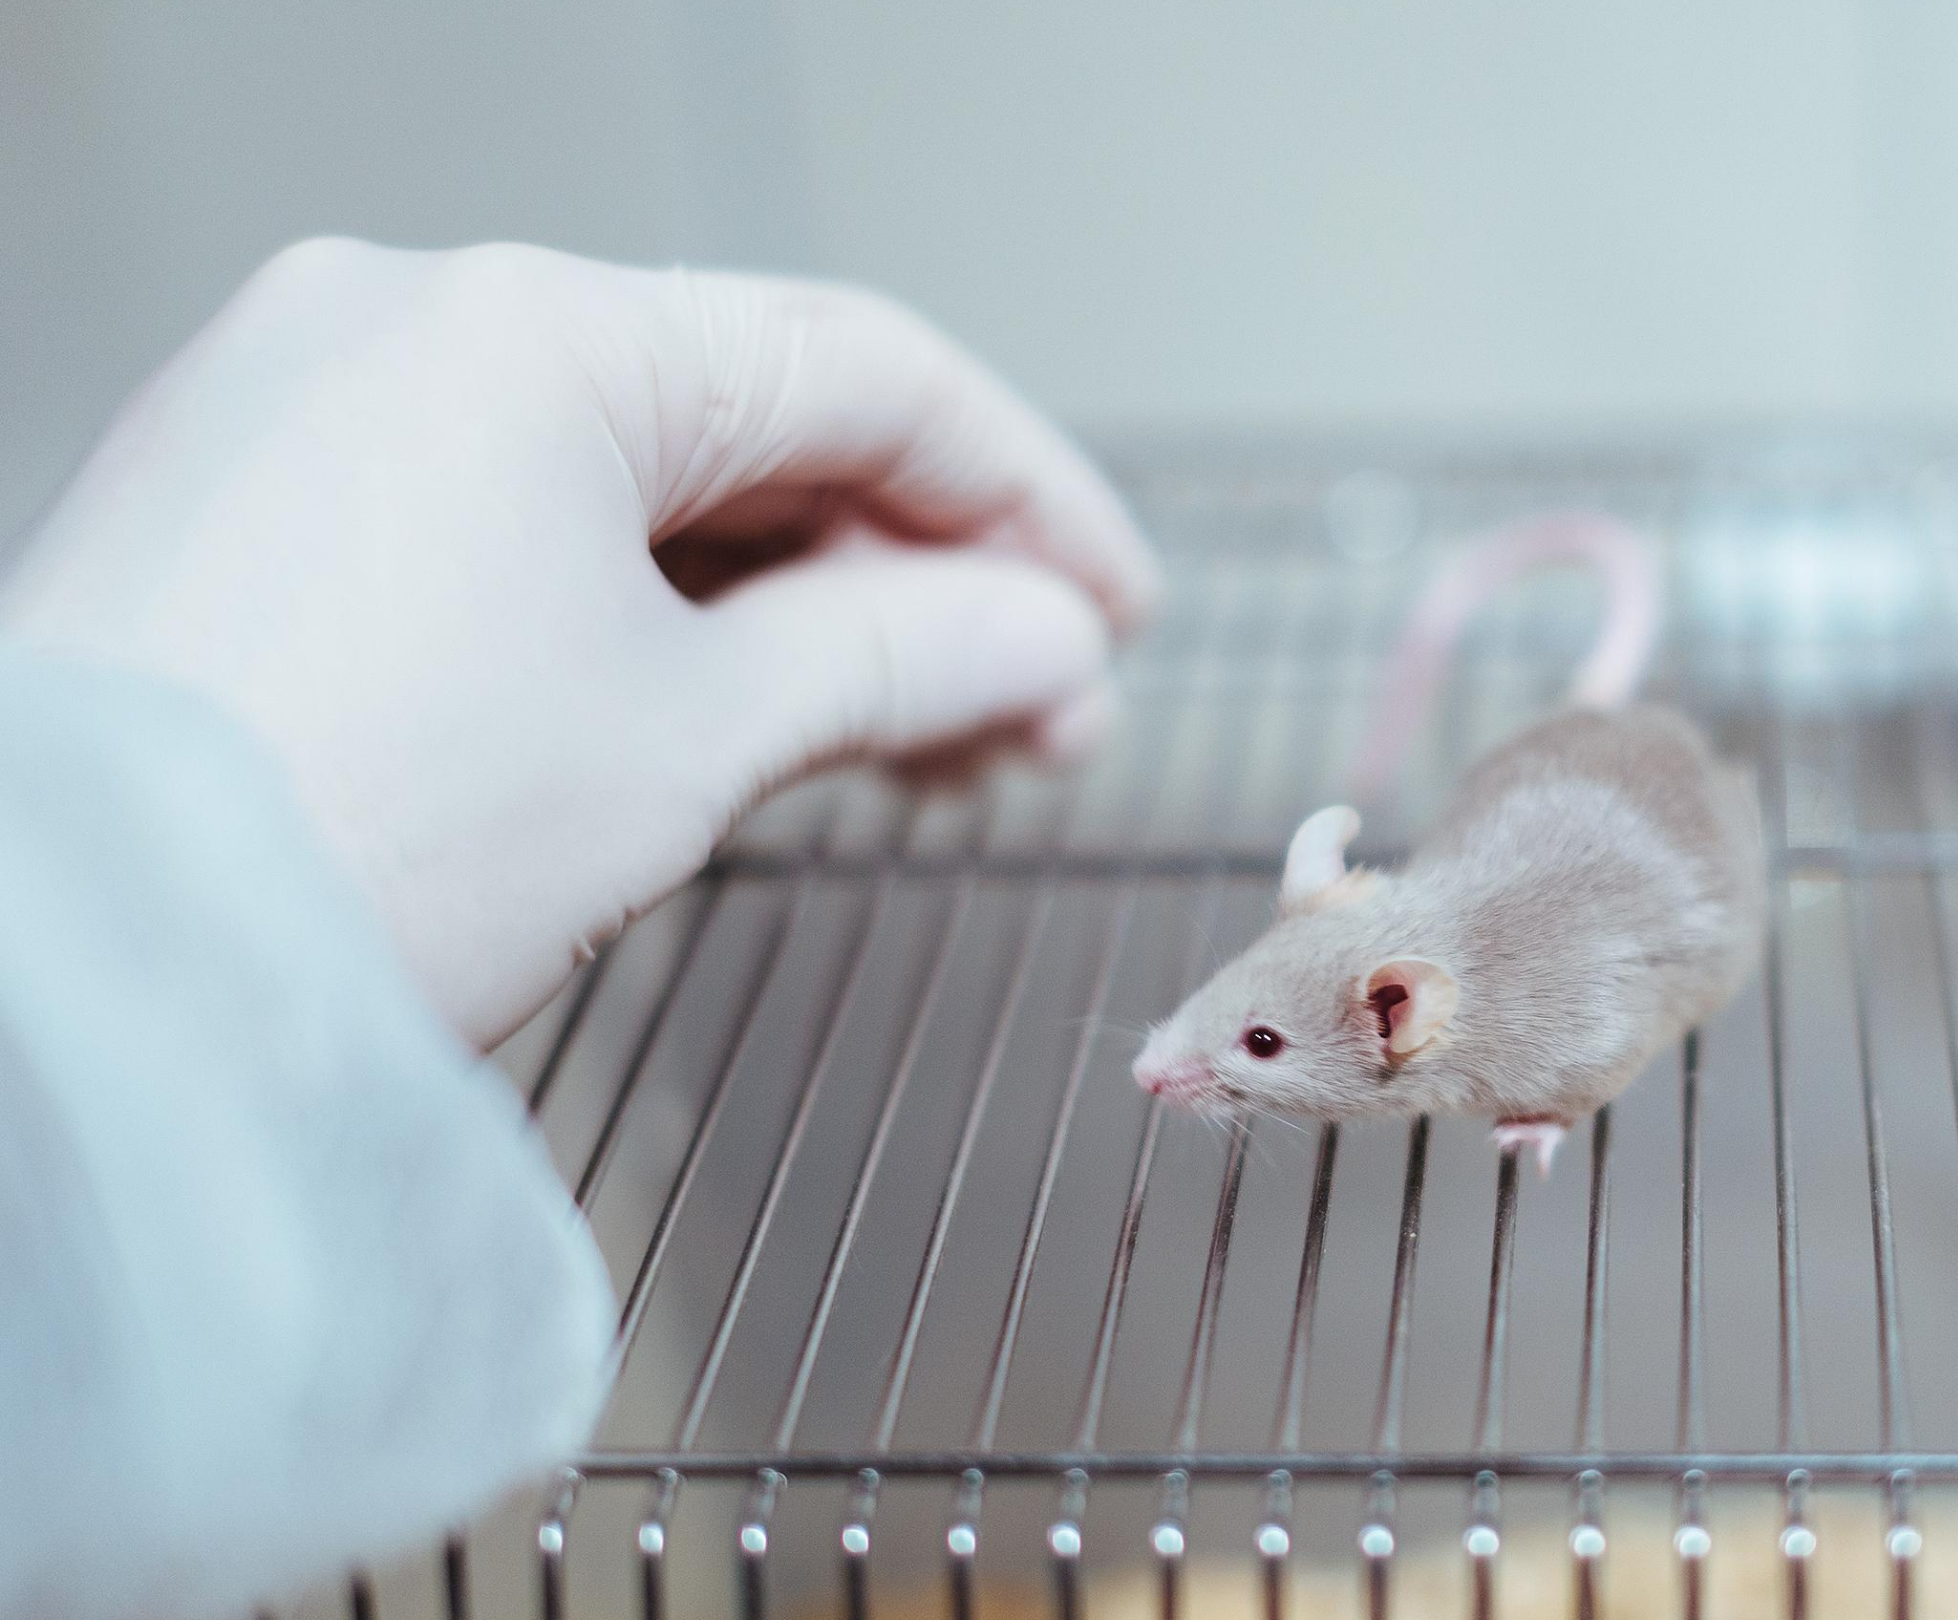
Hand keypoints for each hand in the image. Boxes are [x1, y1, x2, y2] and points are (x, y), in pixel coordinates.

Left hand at [1, 238, 1156, 1044]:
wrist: (64, 994)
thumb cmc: (338, 843)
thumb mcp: (689, 741)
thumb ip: (903, 654)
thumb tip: (1045, 641)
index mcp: (530, 327)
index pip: (866, 370)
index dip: (1029, 499)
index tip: (1113, 610)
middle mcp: (406, 321)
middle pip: (749, 423)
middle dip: (914, 579)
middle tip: (1027, 719)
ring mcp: (310, 404)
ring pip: (632, 482)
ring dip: (789, 609)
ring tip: (903, 744)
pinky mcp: (251, 506)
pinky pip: (512, 523)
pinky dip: (643, 615)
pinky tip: (737, 714)